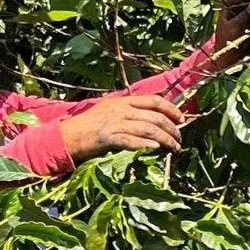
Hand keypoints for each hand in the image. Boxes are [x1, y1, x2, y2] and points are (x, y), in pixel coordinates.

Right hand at [59, 95, 184, 163]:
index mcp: (124, 101)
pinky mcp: (107, 137)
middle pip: (155, 117)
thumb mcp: (111, 111)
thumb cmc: (91, 125)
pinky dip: (145, 144)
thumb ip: (131, 112)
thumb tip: (154, 119)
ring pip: (147, 129)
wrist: (68, 135)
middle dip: (172, 129)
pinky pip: (130, 140)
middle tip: (179, 140)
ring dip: (165, 139)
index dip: (171, 109)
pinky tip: (155, 149)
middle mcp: (121, 109)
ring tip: (174, 148)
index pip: (154, 100)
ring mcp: (114, 122)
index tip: (181, 119)